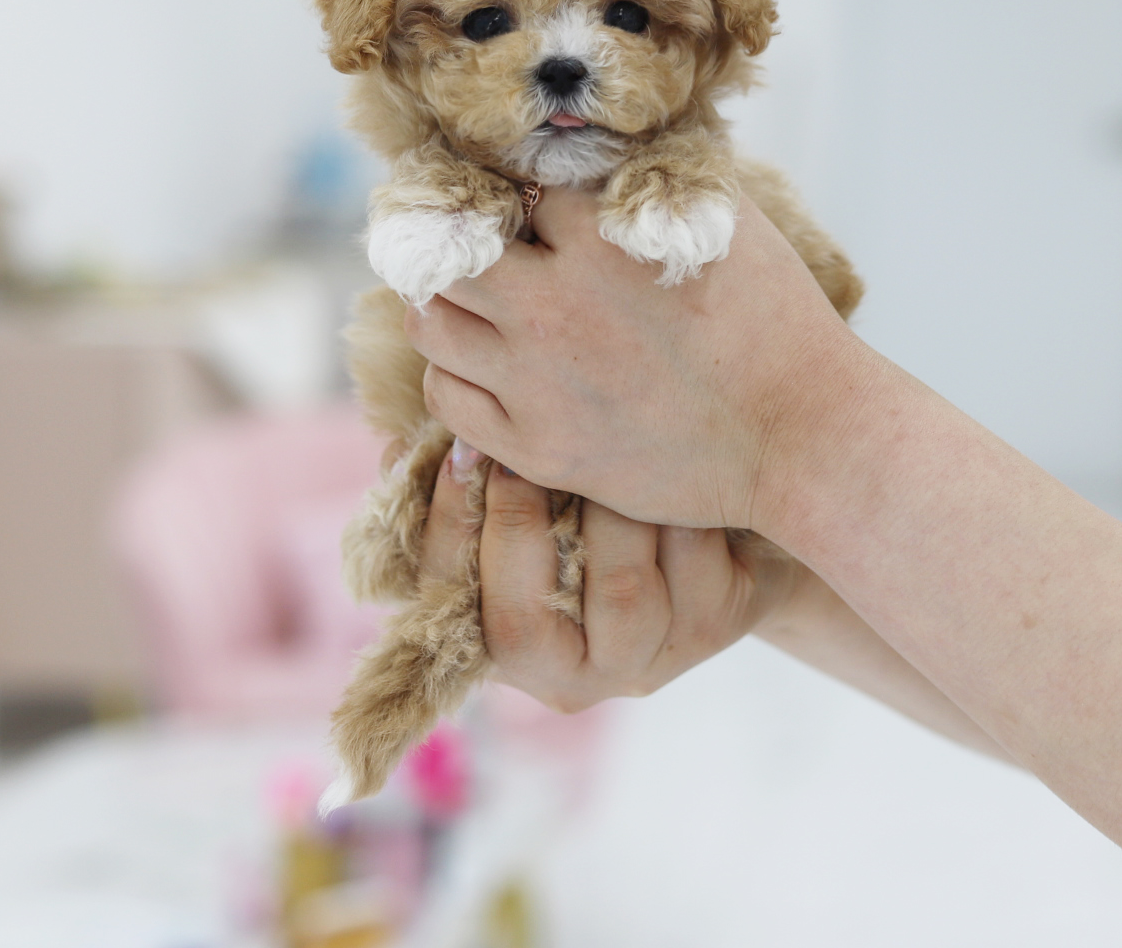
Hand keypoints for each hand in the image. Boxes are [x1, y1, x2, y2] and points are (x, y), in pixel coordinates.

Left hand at [404, 188, 869, 531]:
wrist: (800, 435)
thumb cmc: (775, 320)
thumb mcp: (723, 217)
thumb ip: (655, 173)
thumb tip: (610, 137)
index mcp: (594, 238)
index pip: (512, 184)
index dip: (520, 187)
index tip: (525, 197)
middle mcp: (549, 306)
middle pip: (445, 250)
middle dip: (458, 239)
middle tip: (472, 243)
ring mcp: (534, 381)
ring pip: (431, 322)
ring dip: (443, 302)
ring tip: (471, 300)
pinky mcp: (535, 447)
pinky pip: (447, 397)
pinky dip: (455, 372)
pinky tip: (485, 362)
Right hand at [418, 440, 792, 709]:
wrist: (720, 527)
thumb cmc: (598, 504)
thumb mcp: (532, 499)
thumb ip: (468, 483)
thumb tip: (401, 444)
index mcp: (503, 645)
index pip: (447, 603)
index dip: (448, 527)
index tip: (460, 449)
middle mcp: (570, 677)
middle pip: (522, 624)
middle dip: (518, 520)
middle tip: (524, 447)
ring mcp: (645, 659)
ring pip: (620, 591)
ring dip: (610, 507)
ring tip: (610, 447)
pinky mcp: (712, 628)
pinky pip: (690, 559)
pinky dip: (677, 503)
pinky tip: (676, 463)